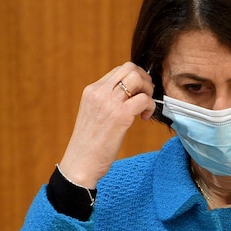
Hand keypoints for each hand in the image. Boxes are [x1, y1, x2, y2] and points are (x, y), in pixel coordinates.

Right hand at [57, 63, 155, 188]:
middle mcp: (99, 92)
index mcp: (91, 91)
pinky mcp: (120, 116)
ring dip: (148, 91)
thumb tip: (128, 95)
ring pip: (137, 79)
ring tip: (145, 107)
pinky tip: (144, 118)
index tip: (138, 92)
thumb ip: (106, 101)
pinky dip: (150, 106)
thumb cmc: (89, 144)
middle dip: (144, 79)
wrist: (81, 162)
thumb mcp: (93, 114)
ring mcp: (109, 103)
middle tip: (146, 96)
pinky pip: (144, 99)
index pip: (118, 70)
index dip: (134, 77)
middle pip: (129, 68)